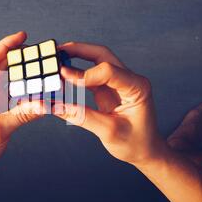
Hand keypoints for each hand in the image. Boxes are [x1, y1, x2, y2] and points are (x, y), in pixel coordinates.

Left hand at [0, 32, 45, 166]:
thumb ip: (21, 115)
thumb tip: (44, 104)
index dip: (6, 45)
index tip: (22, 35)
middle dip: (17, 53)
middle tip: (36, 50)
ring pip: (5, 73)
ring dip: (20, 66)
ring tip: (37, 61)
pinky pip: (11, 86)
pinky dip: (22, 81)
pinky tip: (33, 81)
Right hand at [53, 42, 166, 165]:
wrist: (145, 151)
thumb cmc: (134, 143)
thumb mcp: (108, 132)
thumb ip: (82, 116)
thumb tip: (56, 106)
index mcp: (136, 87)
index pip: (108, 71)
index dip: (84, 73)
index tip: (63, 76)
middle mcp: (130, 80)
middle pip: (102, 55)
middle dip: (79, 50)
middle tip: (57, 50)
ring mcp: (119, 83)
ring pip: (96, 61)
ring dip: (77, 57)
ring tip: (57, 57)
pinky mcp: (110, 89)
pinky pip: (92, 75)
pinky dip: (77, 73)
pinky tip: (64, 73)